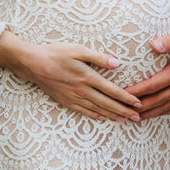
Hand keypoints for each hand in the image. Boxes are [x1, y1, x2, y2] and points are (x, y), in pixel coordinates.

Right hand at [0, 31, 142, 122]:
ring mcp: (73, 97)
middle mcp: (81, 90)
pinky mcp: (65, 101)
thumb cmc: (55, 53)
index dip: (126, 97)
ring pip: (97, 109)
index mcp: (87, 77)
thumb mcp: (78, 50)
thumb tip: (117, 63)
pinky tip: (103, 117)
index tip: (138, 103)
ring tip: (124, 120)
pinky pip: (83, 111)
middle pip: (107, 103)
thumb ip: (98, 57)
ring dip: (112, 115)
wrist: (32, 63)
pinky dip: (95, 115)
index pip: (112, 90)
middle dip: (124, 110)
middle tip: (137, 117)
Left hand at [123, 26, 169, 116]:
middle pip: (157, 101)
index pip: (153, 85)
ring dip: (150, 113)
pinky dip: (162, 111)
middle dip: (139, 107)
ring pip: (166, 107)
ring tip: (134, 117)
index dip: (137, 92)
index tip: (122, 95)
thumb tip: (153, 45)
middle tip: (122, 111)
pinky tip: (154, 112)